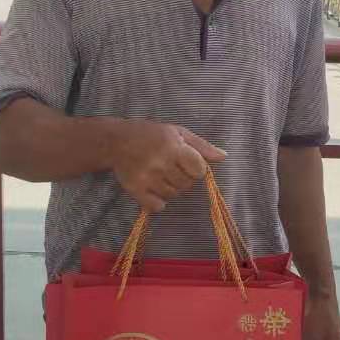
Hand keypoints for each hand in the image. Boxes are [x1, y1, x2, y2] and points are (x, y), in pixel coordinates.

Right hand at [111, 122, 225, 213]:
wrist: (115, 140)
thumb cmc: (151, 135)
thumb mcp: (178, 133)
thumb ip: (202, 146)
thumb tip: (224, 157)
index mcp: (173, 147)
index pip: (199, 170)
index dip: (196, 168)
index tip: (186, 162)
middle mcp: (160, 163)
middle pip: (187, 185)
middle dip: (183, 178)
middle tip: (170, 167)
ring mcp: (147, 178)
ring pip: (173, 195)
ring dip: (170, 188)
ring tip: (160, 175)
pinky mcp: (135, 189)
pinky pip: (157, 207)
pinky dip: (158, 202)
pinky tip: (152, 188)